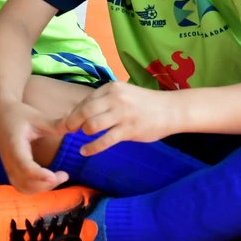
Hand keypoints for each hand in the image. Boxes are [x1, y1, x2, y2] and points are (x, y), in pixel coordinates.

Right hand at [0, 99, 66, 193]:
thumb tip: (74, 128)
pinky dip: (34, 188)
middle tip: (64, 174)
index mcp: (14, 145)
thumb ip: (55, 125)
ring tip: (57, 178)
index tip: (55, 176)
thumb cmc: (18, 114)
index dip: (39, 174)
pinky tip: (46, 180)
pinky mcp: (10, 170)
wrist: (0, 113)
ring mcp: (8, 166)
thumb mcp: (37, 117)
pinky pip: (20, 186)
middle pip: (26, 181)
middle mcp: (9, 160)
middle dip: (46, 183)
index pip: (25, 166)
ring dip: (41, 188)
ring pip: (23, 187)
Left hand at [58, 81, 177, 155]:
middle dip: (72, 123)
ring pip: (92, 126)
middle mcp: (115, 99)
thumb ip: (104, 100)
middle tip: (68, 130)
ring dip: (85, 133)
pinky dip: (91, 148)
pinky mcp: (129, 130)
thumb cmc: (144, 103)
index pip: (85, 101)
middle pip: (84, 112)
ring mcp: (122, 115)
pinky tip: (85, 151)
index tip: (69, 121)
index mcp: (111, 88)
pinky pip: (104, 141)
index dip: (74, 113)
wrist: (171, 110)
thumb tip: (80, 112)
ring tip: (85, 137)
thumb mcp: (123, 94)